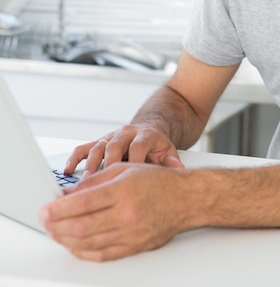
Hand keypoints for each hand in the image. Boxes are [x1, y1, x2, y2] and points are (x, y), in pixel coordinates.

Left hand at [40, 162, 187, 260]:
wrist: (185, 199)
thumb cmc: (157, 181)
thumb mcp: (125, 169)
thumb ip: (94, 181)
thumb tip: (68, 193)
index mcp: (123, 190)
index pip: (82, 203)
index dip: (58, 209)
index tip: (45, 209)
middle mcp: (127, 214)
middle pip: (82, 226)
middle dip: (57, 226)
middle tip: (44, 223)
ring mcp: (131, 234)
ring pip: (89, 243)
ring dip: (66, 240)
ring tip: (55, 233)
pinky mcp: (134, 247)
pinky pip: (103, 254)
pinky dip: (84, 252)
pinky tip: (74, 246)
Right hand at [64, 124, 183, 176]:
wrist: (150, 129)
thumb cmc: (158, 146)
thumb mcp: (169, 151)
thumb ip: (171, 161)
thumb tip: (178, 170)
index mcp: (144, 135)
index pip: (138, 147)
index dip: (133, 162)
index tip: (129, 180)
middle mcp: (126, 133)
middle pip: (115, 145)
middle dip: (108, 164)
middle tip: (101, 183)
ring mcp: (111, 136)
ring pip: (98, 146)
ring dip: (90, 164)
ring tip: (84, 182)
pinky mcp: (100, 141)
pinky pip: (84, 147)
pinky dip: (75, 158)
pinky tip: (67, 170)